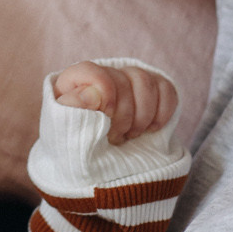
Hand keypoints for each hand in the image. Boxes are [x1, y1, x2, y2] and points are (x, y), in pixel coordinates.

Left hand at [52, 62, 177, 144]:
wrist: (98, 160)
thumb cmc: (76, 144)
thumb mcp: (66, 131)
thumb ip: (71, 109)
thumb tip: (91, 95)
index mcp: (76, 81)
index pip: (93, 71)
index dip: (104, 94)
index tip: (105, 118)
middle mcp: (105, 74)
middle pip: (124, 79)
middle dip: (123, 115)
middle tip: (115, 137)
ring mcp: (131, 80)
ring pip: (147, 83)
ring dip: (142, 116)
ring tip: (130, 135)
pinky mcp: (154, 90)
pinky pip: (166, 90)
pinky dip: (162, 113)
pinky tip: (150, 129)